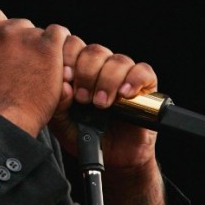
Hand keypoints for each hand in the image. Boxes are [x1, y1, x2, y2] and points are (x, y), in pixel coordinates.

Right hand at [0, 7, 70, 136]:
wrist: (3, 120)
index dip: (1, 27)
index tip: (6, 43)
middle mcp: (2, 31)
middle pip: (19, 25)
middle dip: (23, 41)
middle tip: (26, 64)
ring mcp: (26, 37)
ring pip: (40, 32)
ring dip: (41, 47)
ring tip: (41, 71)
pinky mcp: (48, 46)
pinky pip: (59, 34)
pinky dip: (60, 46)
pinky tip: (58, 63)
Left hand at [48, 38, 169, 204]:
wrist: (111, 159)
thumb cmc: (84, 136)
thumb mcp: (63, 123)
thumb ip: (58, 105)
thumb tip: (63, 85)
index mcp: (77, 70)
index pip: (73, 45)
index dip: (68, 56)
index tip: (65, 77)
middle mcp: (100, 68)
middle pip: (94, 51)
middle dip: (86, 73)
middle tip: (82, 98)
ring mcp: (123, 75)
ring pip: (117, 60)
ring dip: (107, 80)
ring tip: (100, 104)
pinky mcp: (145, 86)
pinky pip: (143, 71)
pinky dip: (133, 80)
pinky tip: (124, 94)